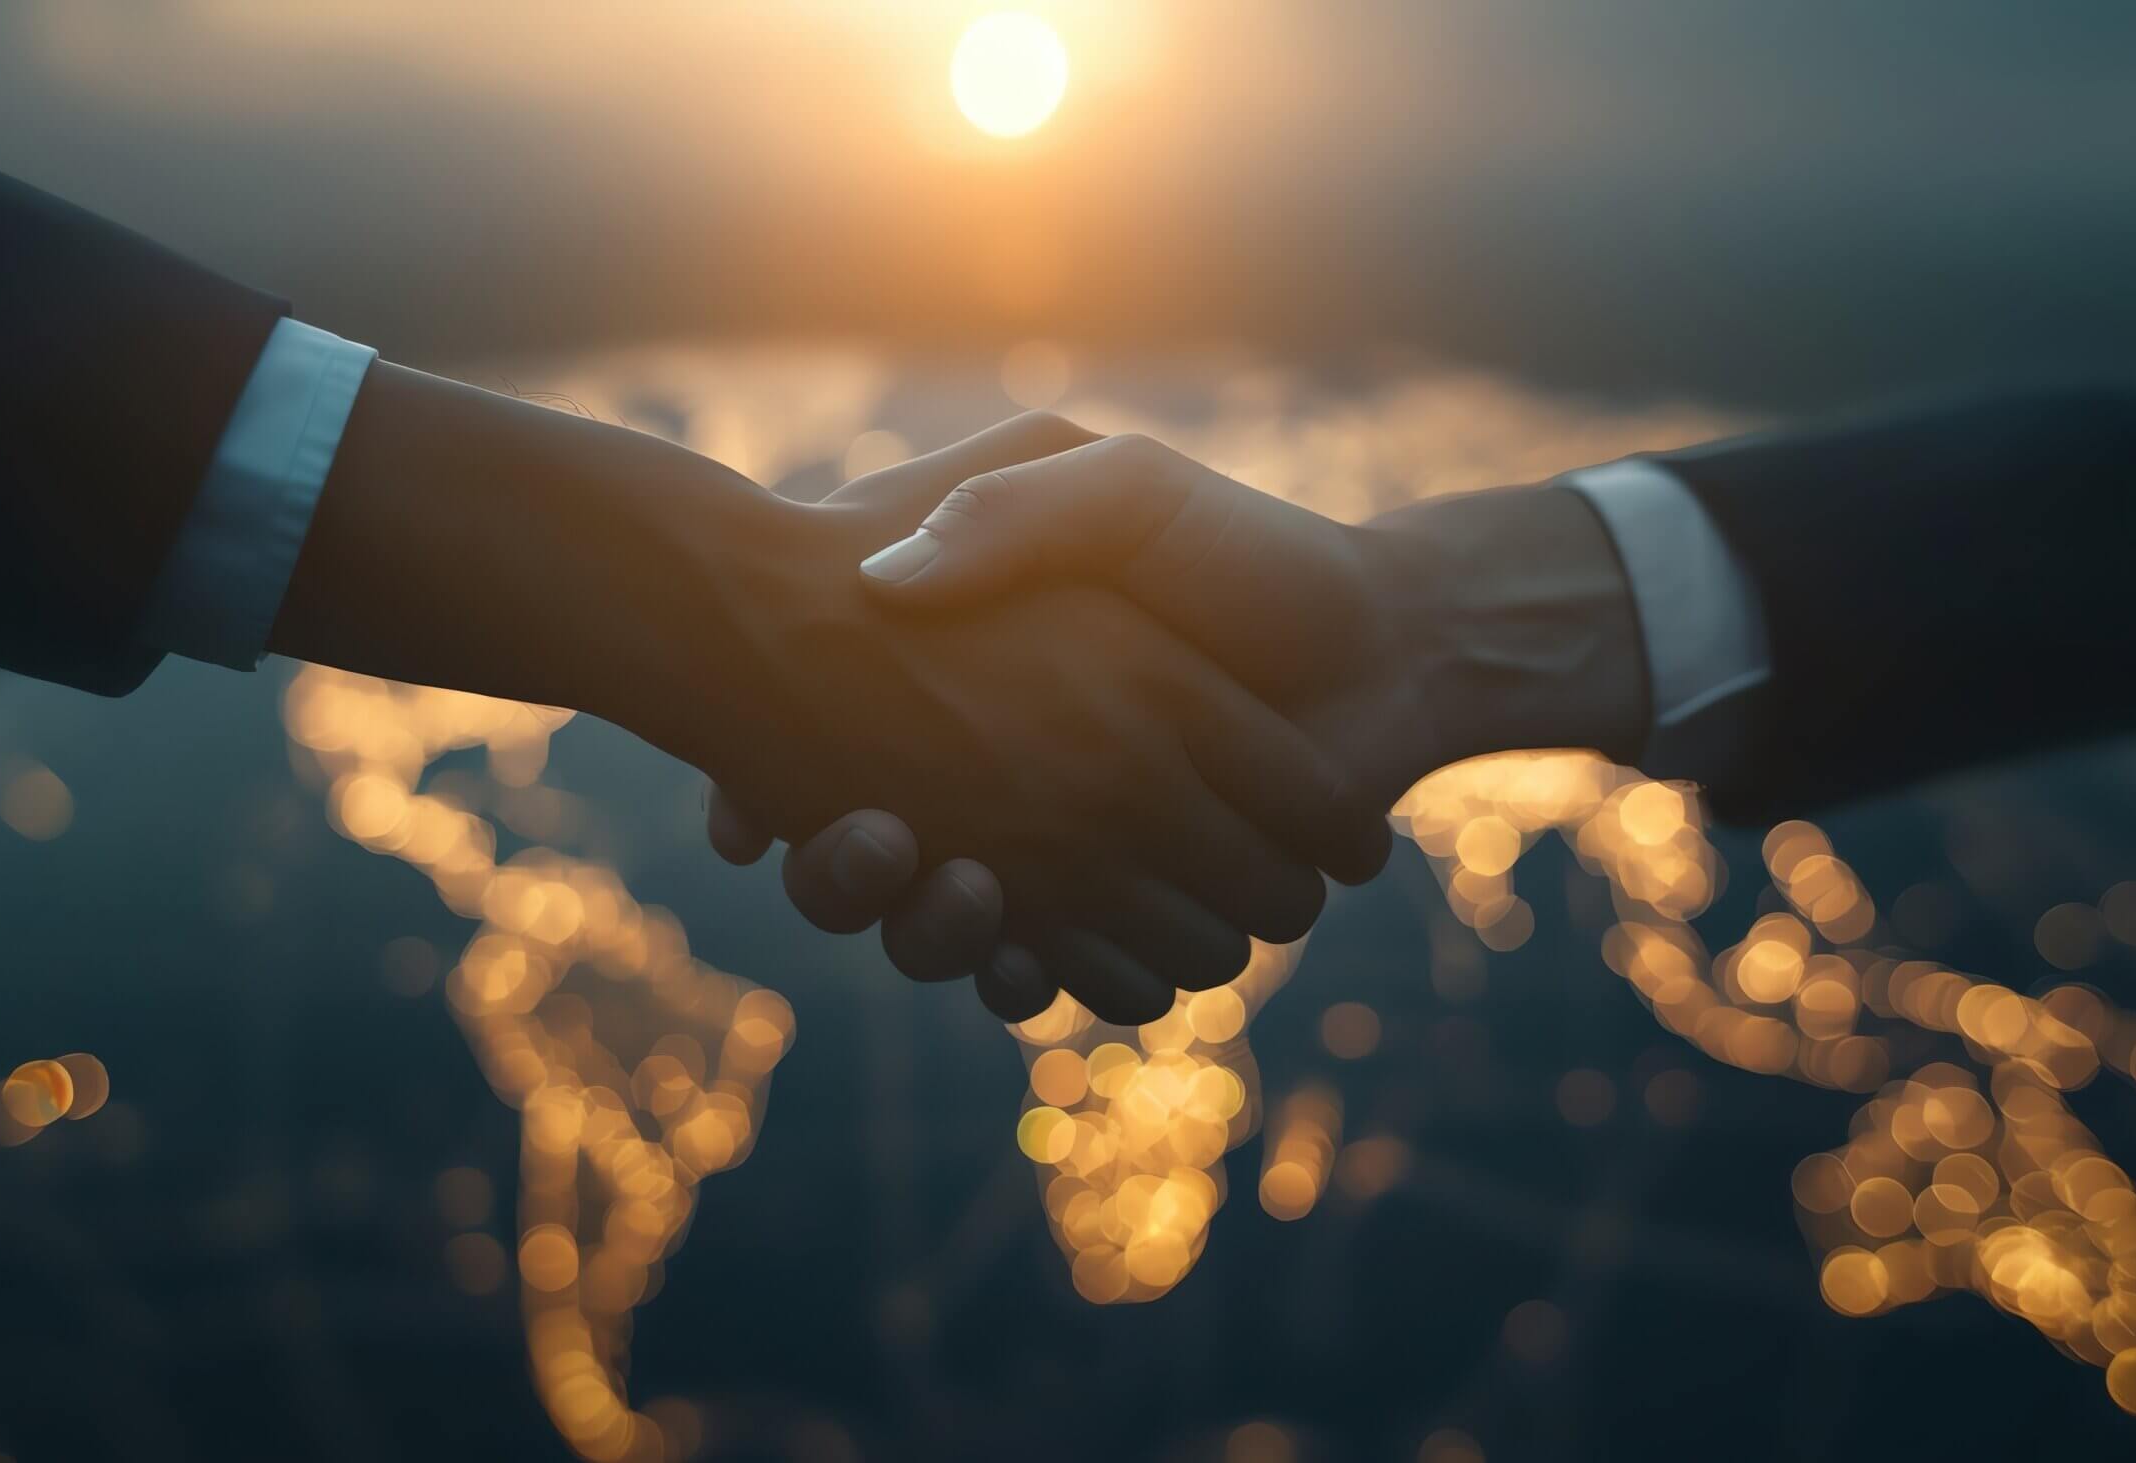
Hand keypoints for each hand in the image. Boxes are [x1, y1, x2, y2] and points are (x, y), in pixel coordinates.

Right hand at [720, 428, 1649, 989]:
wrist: (1384, 644)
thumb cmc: (1245, 553)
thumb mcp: (1116, 492)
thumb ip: (1009, 509)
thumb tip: (886, 584)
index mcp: (974, 682)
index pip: (821, 750)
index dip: (769, 783)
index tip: (750, 795)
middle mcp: (996, 780)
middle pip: (860, 864)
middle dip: (843, 874)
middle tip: (872, 838)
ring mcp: (1056, 860)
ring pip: (942, 934)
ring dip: (933, 933)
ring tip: (965, 886)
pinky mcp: (1121, 921)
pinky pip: (1044, 976)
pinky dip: (1032, 977)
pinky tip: (1029, 950)